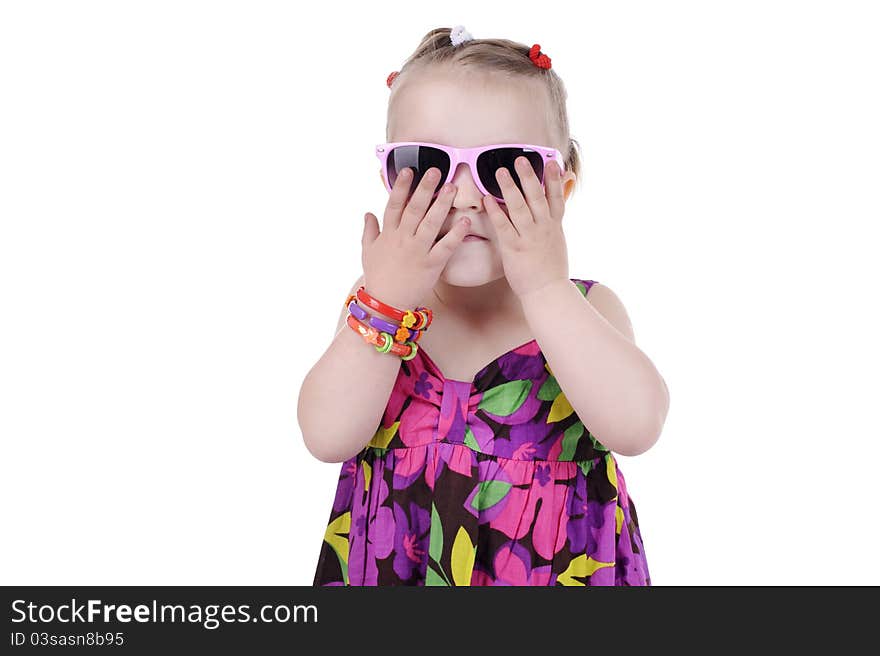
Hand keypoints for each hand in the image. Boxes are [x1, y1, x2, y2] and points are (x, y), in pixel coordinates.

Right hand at [362, 167, 470, 310]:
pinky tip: (465, 221)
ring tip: (452, 188)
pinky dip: (456, 234)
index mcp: (388, 233)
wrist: (385, 304)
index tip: (409, 170)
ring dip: (442, 204)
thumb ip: (369, 230)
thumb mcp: (367, 251)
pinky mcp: (431, 265)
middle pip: (414, 209)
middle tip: (436, 171)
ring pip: (430, 223)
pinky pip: (445, 246)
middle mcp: (402, 239)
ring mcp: (417, 251)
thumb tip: (368, 213)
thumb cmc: (377, 277)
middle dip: (425, 188)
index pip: (394, 204)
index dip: (401, 187)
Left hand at [483, 158, 569, 298]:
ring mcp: (529, 237)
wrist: (548, 292)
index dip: (554, 180)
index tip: (552, 162)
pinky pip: (503, 225)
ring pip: (520, 207)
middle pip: (537, 197)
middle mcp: (543, 228)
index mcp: (554, 226)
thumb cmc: (551, 270)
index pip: (556, 198)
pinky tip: (487, 199)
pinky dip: (496, 211)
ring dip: (510, 188)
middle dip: (529, 177)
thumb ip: (555, 224)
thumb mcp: (558, 244)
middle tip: (520, 160)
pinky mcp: (514, 248)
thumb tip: (555, 212)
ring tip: (500, 171)